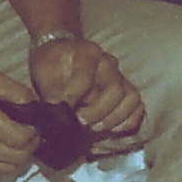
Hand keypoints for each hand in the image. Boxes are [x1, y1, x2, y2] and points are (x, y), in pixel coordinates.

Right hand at [0, 61, 39, 176]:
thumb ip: (16, 92)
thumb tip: (36, 108)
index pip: (18, 139)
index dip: (33, 134)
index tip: (35, 124)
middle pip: (14, 158)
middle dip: (29, 148)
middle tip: (31, 134)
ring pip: (4, 169)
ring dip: (17, 158)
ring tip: (18, 142)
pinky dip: (0, 162)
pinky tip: (0, 147)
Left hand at [28, 36, 145, 149]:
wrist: (63, 54)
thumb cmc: (53, 62)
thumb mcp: (43, 70)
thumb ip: (50, 90)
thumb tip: (57, 113)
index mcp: (87, 53)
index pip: (85, 77)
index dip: (74, 97)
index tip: (62, 111)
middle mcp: (108, 63)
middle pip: (115, 90)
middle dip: (97, 112)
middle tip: (80, 122)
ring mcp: (120, 76)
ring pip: (130, 98)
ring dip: (113, 118)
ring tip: (93, 128)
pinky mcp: (125, 90)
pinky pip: (137, 107)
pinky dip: (127, 121)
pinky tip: (110, 129)